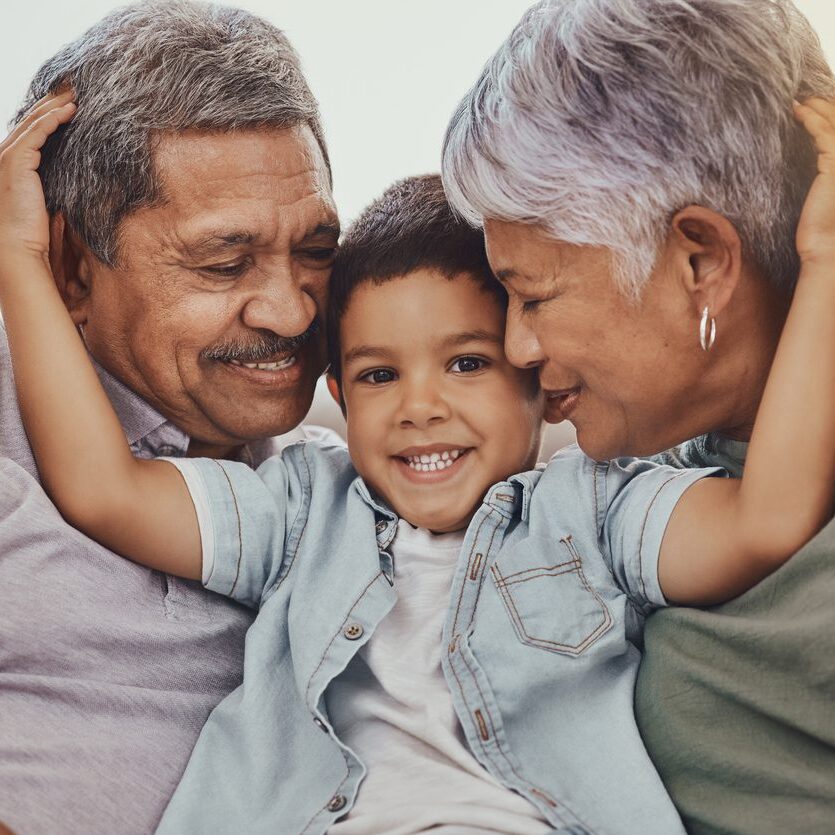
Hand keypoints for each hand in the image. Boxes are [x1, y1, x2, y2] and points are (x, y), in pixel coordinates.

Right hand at [0, 91, 74, 264]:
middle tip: (74, 89)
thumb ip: (52, 183)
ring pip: (33, 122)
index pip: (30, 130)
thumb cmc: (32, 232)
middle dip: (52, 102)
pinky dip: (53, 120)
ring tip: (76, 94)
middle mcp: (4, 155)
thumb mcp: (45, 201)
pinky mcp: (15, 162)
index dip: (48, 114)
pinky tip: (69, 112)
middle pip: (30, 119)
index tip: (70, 103)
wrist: (17, 249)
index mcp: (10, 163)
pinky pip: (36, 133)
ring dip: (55, 105)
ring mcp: (7, 157)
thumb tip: (73, 178)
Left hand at [794, 97, 834, 266]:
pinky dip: (811, 120)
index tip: (815, 105)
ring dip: (817, 108)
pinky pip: (824, 134)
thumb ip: (823, 171)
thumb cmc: (821, 226)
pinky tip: (799, 112)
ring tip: (799, 101)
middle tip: (806, 97)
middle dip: (827, 107)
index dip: (832, 115)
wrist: (826, 246)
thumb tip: (813, 161)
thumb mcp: (822, 192)